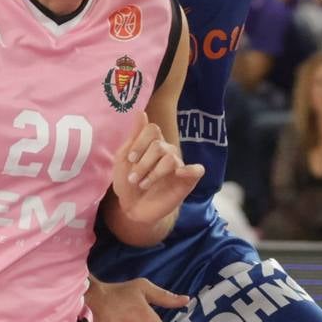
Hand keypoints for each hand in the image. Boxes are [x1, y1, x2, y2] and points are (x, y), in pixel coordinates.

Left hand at [108, 115, 203, 230]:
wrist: (132, 208)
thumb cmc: (127, 183)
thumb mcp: (123, 160)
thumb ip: (133, 137)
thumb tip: (141, 112)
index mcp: (153, 143)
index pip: (152, 129)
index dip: (140, 143)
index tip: (130, 159)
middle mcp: (168, 152)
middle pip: (159, 145)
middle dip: (143, 163)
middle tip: (133, 178)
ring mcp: (178, 167)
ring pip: (170, 158)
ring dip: (153, 173)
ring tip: (143, 185)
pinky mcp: (186, 182)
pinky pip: (197, 170)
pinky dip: (190, 170)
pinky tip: (178, 174)